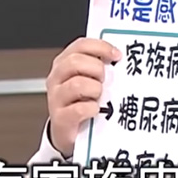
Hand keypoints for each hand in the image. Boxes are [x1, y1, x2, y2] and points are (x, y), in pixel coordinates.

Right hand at [46, 37, 120, 157]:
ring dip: (95, 89)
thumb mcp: (89, 79)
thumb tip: (121, 58)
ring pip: (77, 84)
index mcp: (64, 63)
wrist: (70, 132)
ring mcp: (56, 98)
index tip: (117, 55)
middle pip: (75, 62)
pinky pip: (79, 109)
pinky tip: (96, 110)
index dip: (100, 47)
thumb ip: (100, 66)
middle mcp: (57, 78)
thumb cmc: (83, 101)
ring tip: (100, 96)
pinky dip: (92, 108)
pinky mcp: (60, 119)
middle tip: (106, 80)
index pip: (80, 45)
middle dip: (97, 69)